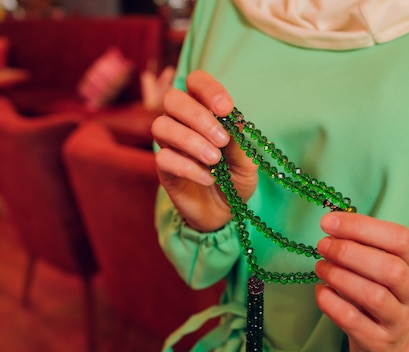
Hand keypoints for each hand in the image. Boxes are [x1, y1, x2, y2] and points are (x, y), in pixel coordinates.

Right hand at [151, 70, 257, 231]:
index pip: (196, 82)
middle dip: (198, 116)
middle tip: (221, 139)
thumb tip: (234, 123)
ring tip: (215, 160)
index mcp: (204, 110)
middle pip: (172, 99)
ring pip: (162, 126)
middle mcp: (182, 122)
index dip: (208, 89)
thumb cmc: (235, 179)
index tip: (226, 108)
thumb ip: (240, 143)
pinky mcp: (164, 169)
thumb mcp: (246, 162)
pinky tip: (208, 178)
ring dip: (190, 141)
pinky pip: (163, 158)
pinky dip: (187, 167)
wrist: (225, 212)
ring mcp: (169, 145)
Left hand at [314, 212, 408, 351]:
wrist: (395, 341)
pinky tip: (321, 290)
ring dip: (339, 276)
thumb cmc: (383, 290)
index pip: (401, 239)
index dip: (362, 226)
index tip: (329, 222)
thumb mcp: (384, 264)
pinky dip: (331, 302)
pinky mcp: (379, 342)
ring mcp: (400, 321)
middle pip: (391, 269)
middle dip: (350, 252)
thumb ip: (364, 244)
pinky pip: (352, 320)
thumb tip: (332, 224)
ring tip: (320, 266)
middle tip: (323, 245)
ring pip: (373, 296)